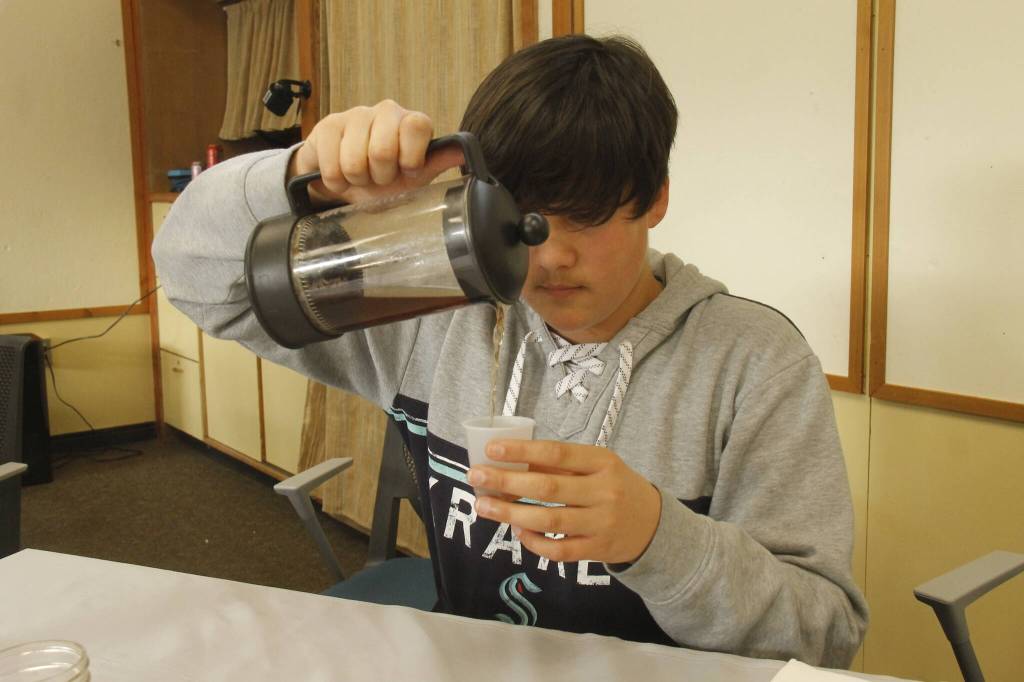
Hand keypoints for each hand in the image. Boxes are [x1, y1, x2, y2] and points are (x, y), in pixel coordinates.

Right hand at [287, 99, 463, 205]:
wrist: (346, 181)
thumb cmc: (384, 179)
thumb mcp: (414, 178)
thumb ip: (435, 163)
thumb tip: (464, 151)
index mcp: (411, 122)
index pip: (417, 125)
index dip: (410, 157)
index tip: (407, 171)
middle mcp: (386, 112)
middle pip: (383, 150)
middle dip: (380, 176)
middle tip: (380, 177)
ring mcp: (355, 115)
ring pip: (354, 160)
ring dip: (357, 179)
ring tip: (361, 177)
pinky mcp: (327, 125)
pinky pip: (331, 163)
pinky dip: (336, 181)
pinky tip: (341, 176)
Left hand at [468, 440, 662, 564]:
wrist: (654, 525)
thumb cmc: (616, 487)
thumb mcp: (599, 466)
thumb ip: (564, 465)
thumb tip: (512, 462)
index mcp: (603, 462)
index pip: (557, 453)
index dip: (522, 451)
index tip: (491, 449)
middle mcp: (604, 492)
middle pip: (548, 488)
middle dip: (506, 482)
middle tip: (475, 476)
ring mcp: (602, 523)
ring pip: (549, 520)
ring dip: (511, 513)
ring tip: (484, 505)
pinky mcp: (597, 550)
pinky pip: (559, 550)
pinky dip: (535, 542)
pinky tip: (517, 531)